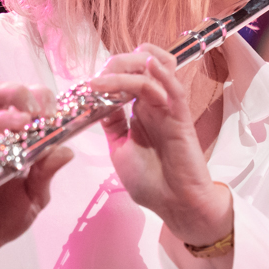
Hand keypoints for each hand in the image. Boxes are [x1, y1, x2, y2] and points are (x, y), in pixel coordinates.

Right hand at [0, 83, 72, 268]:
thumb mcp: (36, 196)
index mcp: (16, 140)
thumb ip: (48, 173)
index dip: (41, 100)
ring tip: (24, 124)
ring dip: (7, 115)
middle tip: (37, 112)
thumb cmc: (5, 216)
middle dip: (20, 95)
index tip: (56, 112)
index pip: (26, 104)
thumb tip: (67, 151)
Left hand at [96, 46, 231, 246]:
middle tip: (99, 76)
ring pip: (155, 71)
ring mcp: (167, 108)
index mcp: (138, 111)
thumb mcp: (119, 149)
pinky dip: (162, 74)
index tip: (88, 83)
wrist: (175, 204)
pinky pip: (173, 89)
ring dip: (131, 67)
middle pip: (139, 67)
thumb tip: (98, 102)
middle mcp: (153, 105)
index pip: (125, 77)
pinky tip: (149, 65)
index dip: (108, 72)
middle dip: (117, 64)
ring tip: (109, 73)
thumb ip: (112, 124)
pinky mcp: (180, 117)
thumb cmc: (150, 181)